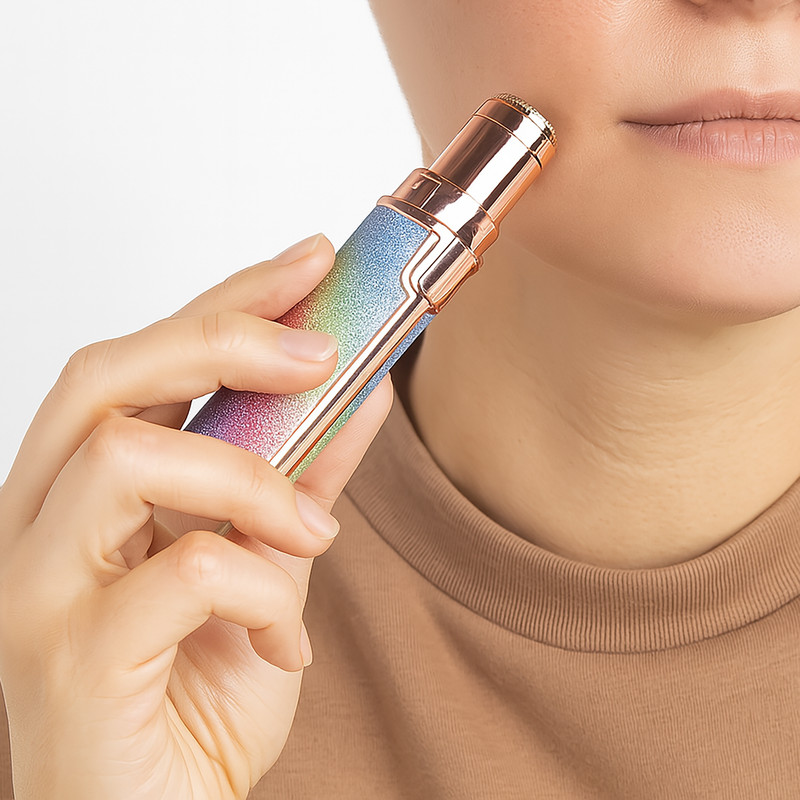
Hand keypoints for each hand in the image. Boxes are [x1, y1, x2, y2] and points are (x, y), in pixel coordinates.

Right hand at [0, 233, 393, 799]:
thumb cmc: (193, 704)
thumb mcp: (267, 573)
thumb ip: (299, 482)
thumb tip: (357, 397)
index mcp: (81, 495)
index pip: (139, 358)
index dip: (226, 301)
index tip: (310, 262)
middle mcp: (37, 527)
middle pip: (107, 377)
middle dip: (226, 339)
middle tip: (322, 349)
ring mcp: (37, 592)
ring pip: (129, 453)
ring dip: (252, 479)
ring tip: (310, 535)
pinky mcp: (68, 660)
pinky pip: (182, 569)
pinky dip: (263, 587)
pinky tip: (285, 633)